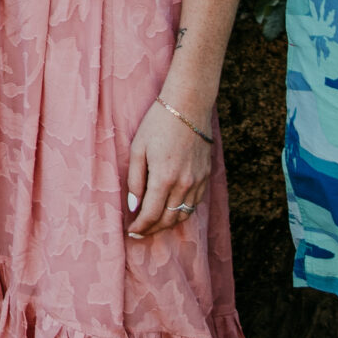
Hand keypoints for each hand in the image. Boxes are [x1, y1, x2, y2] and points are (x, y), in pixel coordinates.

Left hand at [125, 98, 214, 237]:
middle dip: (153, 229)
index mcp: (164, 178)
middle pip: (168, 219)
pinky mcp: (206, 175)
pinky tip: (172, 210)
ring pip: (184, 215)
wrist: (189, 105)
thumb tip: (134, 206)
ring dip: (168, 224)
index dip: (141, 226)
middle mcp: (184, 184)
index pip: (151, 214)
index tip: (131, 231)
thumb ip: (135, 180)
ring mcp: (198, 181)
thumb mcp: (138, 148)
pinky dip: (183, 212)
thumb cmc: (158, 123)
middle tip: (140, 232)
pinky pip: (195, 203)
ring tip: (155, 225)